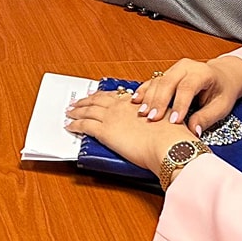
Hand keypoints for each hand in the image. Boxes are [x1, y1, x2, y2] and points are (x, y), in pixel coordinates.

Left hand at [65, 92, 199, 183]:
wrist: (168, 145)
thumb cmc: (172, 135)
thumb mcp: (165, 118)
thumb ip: (157, 115)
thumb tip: (158, 121)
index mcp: (135, 102)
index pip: (114, 96)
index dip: (102, 96)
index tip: (97, 96)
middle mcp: (121, 106)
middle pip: (97, 100)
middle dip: (85, 101)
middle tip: (77, 102)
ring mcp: (111, 117)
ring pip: (87, 110)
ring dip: (77, 110)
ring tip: (70, 112)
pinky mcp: (105, 131)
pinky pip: (84, 125)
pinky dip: (75, 124)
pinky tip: (70, 125)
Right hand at [133, 56, 241, 130]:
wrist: (223, 76)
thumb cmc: (223, 92)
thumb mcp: (221, 107)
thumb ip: (206, 118)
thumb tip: (193, 132)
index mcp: (202, 72)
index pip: (188, 87)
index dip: (180, 104)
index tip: (174, 122)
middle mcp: (186, 67)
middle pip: (168, 82)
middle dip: (159, 101)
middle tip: (152, 119)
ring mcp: (175, 68)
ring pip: (158, 81)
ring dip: (148, 98)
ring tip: (142, 114)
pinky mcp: (167, 73)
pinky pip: (153, 81)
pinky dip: (143, 91)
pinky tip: (135, 101)